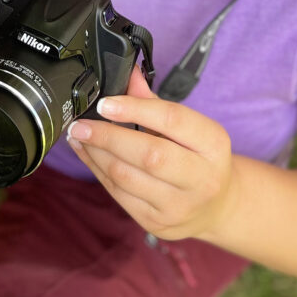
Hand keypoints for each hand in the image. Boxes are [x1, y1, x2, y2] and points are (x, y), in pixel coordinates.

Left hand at [67, 67, 234, 240]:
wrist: (217, 206)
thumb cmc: (199, 157)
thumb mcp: (189, 127)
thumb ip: (154, 103)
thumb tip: (127, 74)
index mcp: (213, 144)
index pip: (172, 120)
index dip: (134, 109)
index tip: (105, 103)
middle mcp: (201, 178)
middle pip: (149, 154)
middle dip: (107, 136)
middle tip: (81, 124)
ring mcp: (178, 206)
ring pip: (126, 176)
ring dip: (95, 153)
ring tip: (79, 135)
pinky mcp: (156, 223)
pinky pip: (118, 194)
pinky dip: (97, 170)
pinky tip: (87, 154)